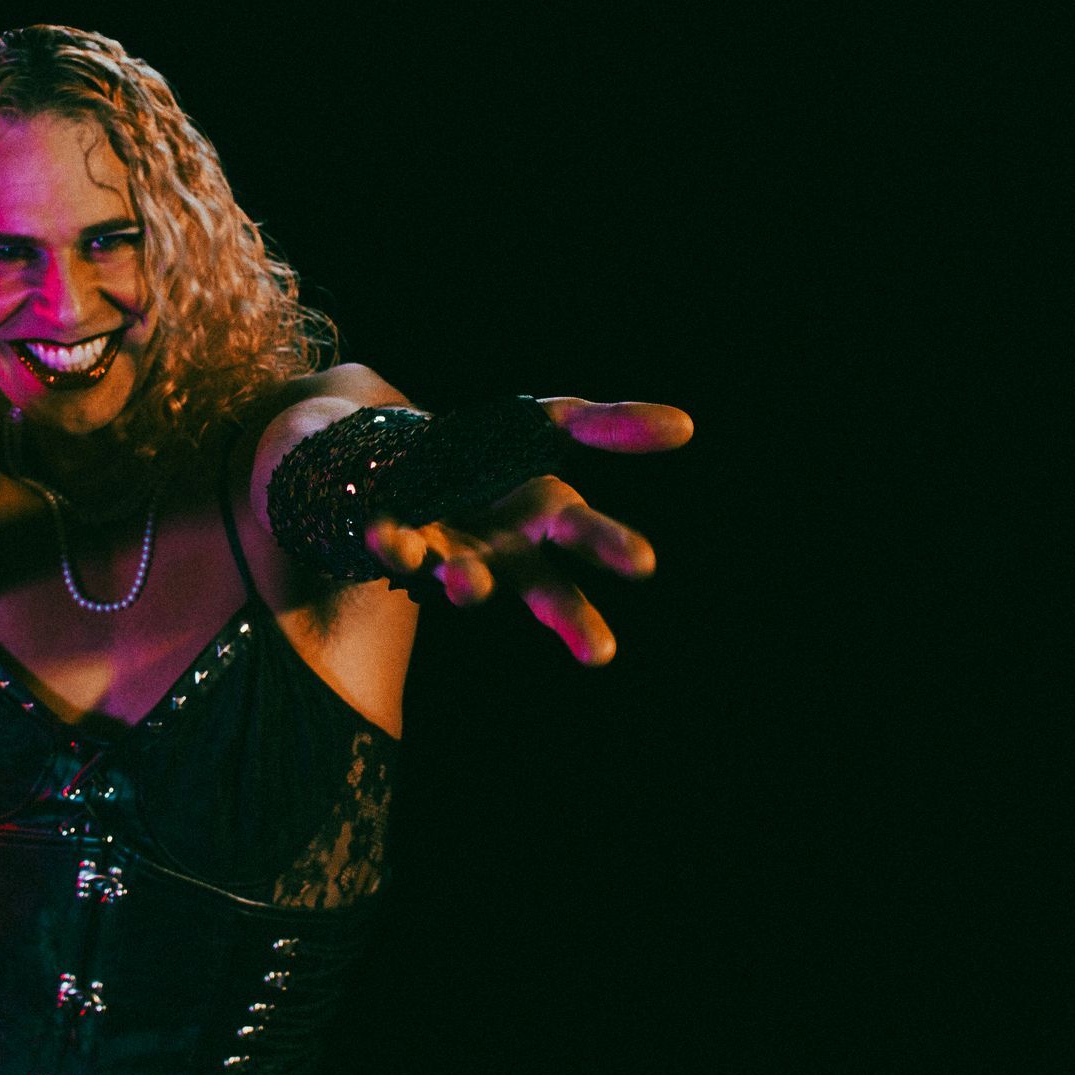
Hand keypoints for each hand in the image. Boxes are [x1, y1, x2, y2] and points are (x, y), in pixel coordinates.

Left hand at [364, 398, 692, 665]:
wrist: (408, 459)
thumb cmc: (492, 452)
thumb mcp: (549, 424)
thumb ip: (608, 425)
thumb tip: (687, 426)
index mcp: (546, 517)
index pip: (585, 534)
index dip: (609, 547)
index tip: (642, 564)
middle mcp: (504, 550)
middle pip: (539, 585)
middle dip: (567, 612)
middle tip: (602, 650)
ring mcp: (450, 551)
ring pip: (465, 578)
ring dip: (470, 584)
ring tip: (474, 584)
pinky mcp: (397, 542)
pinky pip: (395, 545)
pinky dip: (392, 541)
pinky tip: (387, 530)